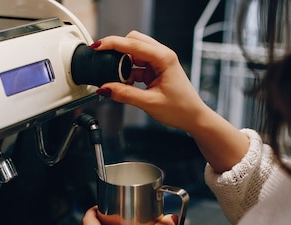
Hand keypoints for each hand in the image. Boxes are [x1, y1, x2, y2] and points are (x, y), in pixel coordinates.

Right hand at [92, 31, 209, 131]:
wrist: (192, 117)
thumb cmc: (180, 108)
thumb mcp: (149, 103)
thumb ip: (125, 95)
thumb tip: (105, 88)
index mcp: (164, 58)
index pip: (133, 44)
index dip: (113, 44)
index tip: (98, 47)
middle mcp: (162, 56)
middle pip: (133, 41)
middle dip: (117, 51)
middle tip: (104, 63)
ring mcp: (158, 62)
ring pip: (133, 53)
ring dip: (122, 64)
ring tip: (118, 81)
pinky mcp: (155, 70)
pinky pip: (136, 65)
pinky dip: (127, 73)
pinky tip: (125, 84)